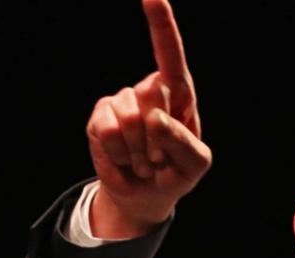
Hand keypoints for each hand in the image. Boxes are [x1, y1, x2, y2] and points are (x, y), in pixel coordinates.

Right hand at [86, 0, 210, 237]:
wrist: (146, 194)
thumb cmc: (177, 173)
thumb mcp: (195, 164)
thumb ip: (183, 142)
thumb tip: (155, 118)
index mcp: (180, 94)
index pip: (170, 55)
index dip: (161, 25)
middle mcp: (149, 90)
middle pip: (153, 95)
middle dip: (160, 136)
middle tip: (162, 157)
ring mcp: (122, 102)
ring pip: (130, 118)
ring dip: (141, 151)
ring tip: (145, 161)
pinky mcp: (99, 118)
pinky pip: (108, 132)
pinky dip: (120, 155)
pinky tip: (127, 161)